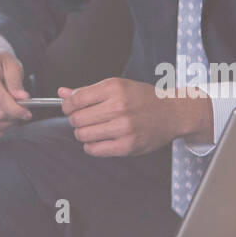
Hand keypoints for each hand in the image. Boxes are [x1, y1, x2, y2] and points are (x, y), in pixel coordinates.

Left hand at [58, 79, 210, 156]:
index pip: (76, 99)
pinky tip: (98, 140)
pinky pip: (96, 150)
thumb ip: (88, 91)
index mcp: (114, 88)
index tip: (69, 108)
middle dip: (75, 120)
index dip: (67, 105)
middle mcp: (119, 107)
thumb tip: (62, 93)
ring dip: (82, 134)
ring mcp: (124, 128)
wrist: (173, 113)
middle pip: (77, 118)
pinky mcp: (128, 146)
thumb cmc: (144, 98)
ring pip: (83, 135)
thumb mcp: (117, 86)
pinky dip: (91, 146)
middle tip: (81, 119)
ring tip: (91, 129)